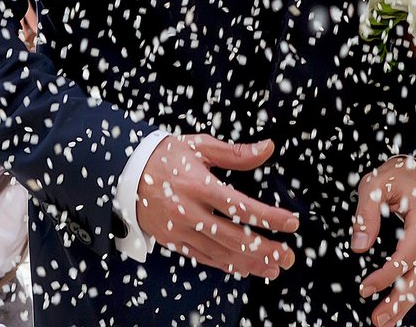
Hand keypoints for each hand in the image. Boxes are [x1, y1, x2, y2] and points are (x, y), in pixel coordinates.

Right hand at [135, 135, 299, 277]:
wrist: (123, 174)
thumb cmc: (164, 156)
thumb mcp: (199, 146)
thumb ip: (236, 153)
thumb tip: (268, 148)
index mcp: (199, 186)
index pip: (240, 206)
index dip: (268, 217)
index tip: (292, 223)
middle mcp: (190, 212)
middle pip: (233, 237)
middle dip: (264, 249)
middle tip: (288, 256)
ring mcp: (180, 230)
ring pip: (220, 253)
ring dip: (249, 262)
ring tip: (274, 267)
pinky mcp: (173, 241)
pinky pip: (203, 257)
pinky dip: (226, 265)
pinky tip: (245, 268)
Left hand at [352, 157, 415, 326]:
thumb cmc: (403, 175)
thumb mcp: (377, 183)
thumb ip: (366, 213)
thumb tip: (359, 246)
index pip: (406, 254)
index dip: (386, 275)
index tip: (366, 287)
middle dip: (400, 300)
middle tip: (380, 318)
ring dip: (406, 301)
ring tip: (387, 319)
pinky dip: (413, 290)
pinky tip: (400, 302)